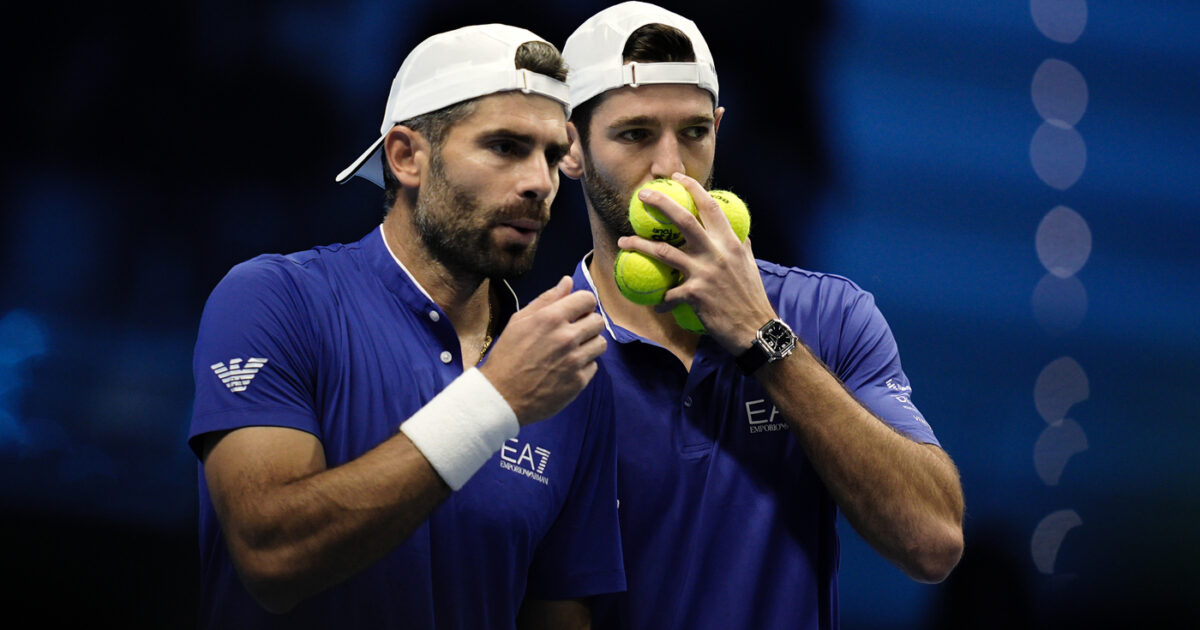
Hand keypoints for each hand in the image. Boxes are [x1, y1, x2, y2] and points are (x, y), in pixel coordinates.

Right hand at [480, 276, 606, 424]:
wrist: (501, 396)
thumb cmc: (507, 356)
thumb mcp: (519, 322)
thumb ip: (546, 299)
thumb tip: (567, 281)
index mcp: (550, 318)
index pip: (587, 299)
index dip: (583, 304)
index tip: (577, 312)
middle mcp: (566, 337)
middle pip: (598, 321)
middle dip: (588, 324)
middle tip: (574, 332)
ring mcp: (574, 361)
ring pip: (601, 343)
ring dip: (589, 345)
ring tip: (572, 351)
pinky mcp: (578, 381)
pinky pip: (594, 366)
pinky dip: (584, 366)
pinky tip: (566, 368)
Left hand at [617, 172, 777, 353]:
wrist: (755, 329)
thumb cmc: (751, 296)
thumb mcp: (748, 264)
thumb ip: (739, 245)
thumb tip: (735, 232)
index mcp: (729, 242)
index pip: (710, 206)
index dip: (692, 188)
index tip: (677, 178)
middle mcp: (716, 252)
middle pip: (682, 219)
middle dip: (660, 203)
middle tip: (641, 195)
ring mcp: (704, 272)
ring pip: (663, 252)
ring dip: (638, 245)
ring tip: (623, 242)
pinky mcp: (694, 295)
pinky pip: (668, 294)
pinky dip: (660, 300)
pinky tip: (656, 305)